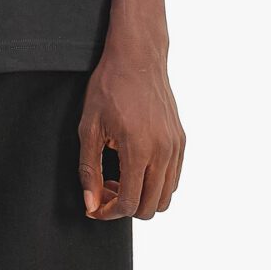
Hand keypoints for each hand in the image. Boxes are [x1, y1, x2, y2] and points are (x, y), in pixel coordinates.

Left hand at [78, 47, 184, 220]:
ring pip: (166, 196)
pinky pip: (173, 178)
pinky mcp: (181, 140)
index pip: (128, 203)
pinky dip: (155, 184)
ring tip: (119, 178)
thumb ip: (89, 170)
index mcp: (138, 150)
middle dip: (124, 207)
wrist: (137, 57)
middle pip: (150, 207)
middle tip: (104, 190)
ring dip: (141, 197)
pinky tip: (134, 167)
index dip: (108, 212)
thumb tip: (91, 203)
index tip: (95, 206)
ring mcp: (176, 147)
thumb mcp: (89, 129)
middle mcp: (163, 152)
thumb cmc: (110, 88)